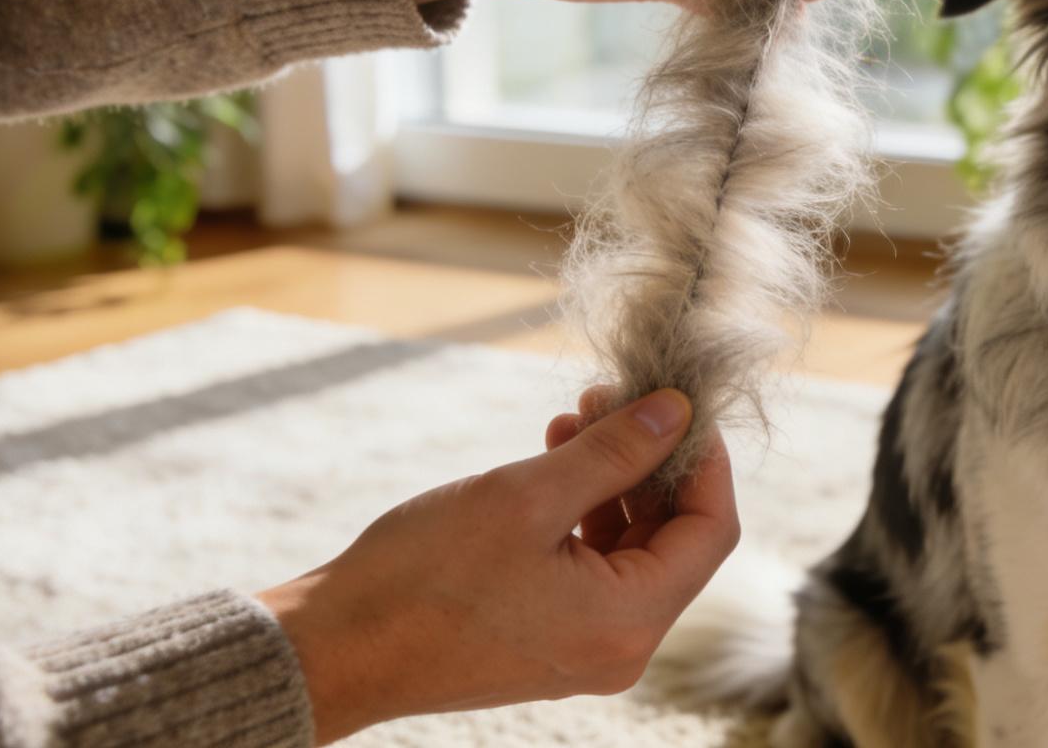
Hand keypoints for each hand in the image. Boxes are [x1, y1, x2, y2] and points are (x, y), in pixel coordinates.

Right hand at [258, 388, 737, 742]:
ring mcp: (585, 650)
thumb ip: (614, 453)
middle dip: (650, 461)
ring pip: (631, 550)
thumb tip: (678, 413)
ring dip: (613, 481)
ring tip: (574, 419)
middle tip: (610, 396)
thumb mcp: (526, 496)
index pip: (711, 529)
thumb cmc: (422, 575)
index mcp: (628, 621)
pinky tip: (552, 461)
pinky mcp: (549, 641)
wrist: (335, 647)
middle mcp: (620, 647)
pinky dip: (582, 515)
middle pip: (674, 539)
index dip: (705, 459)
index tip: (677, 403)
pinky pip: (593, 571)